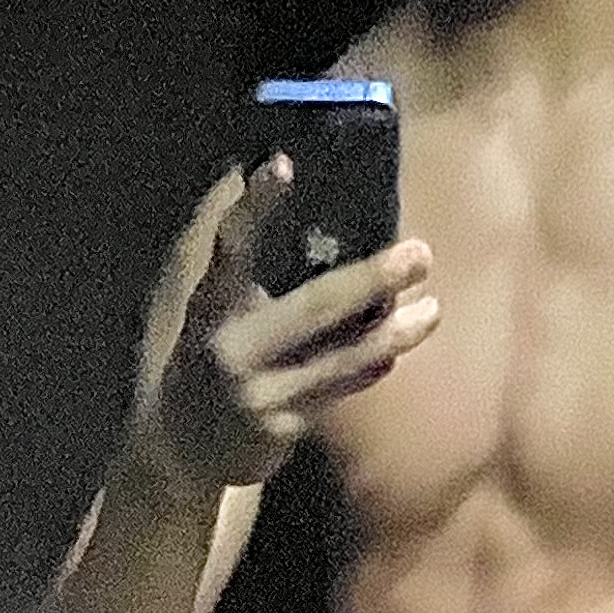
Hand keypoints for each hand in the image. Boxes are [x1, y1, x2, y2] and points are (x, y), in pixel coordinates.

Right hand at [142, 158, 437, 499]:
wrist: (181, 450)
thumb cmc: (204, 355)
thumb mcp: (206, 302)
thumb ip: (232, 248)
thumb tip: (246, 168)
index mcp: (211, 303)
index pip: (232, 244)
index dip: (255, 204)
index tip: (283, 162)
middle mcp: (233, 348)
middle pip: (312, 308)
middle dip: (371, 280)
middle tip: (420, 254)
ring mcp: (260, 394)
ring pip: (338, 360)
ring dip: (391, 335)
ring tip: (432, 311)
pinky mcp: (282, 430)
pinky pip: (337, 391)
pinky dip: (369, 368)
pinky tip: (399, 349)